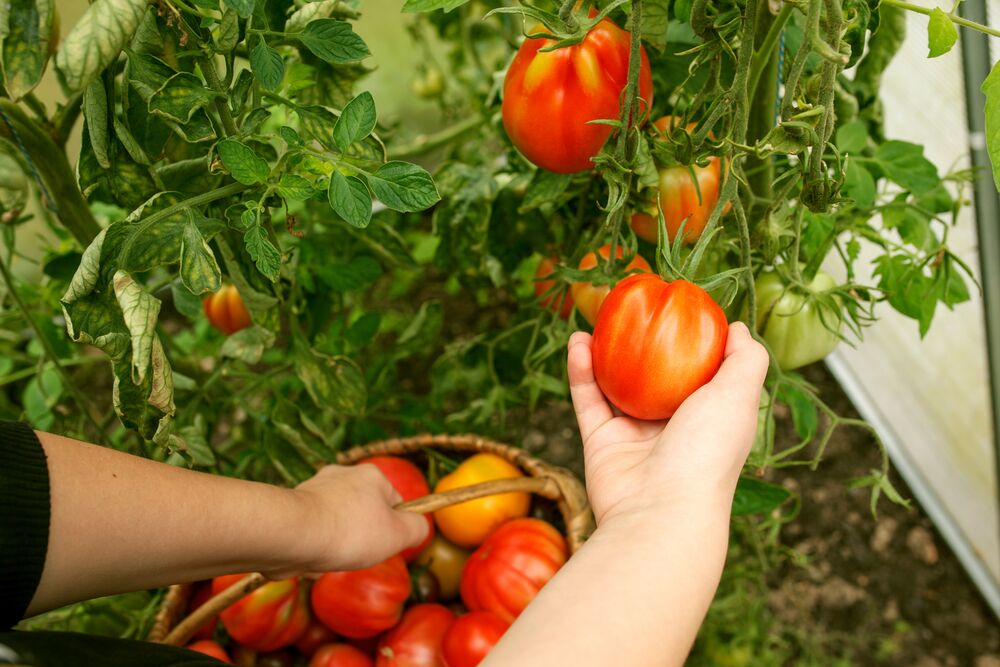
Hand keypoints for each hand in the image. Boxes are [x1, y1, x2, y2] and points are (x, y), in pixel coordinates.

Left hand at [282, 464, 428, 576]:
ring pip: (338, 525)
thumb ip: (417, 529)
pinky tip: (312, 557)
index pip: (395, 503)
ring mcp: (314, 489)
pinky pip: (315, 532)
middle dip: (363, 537)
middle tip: (358, 553)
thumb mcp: (399, 534)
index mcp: (371, 475)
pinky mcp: (293, 508)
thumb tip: (418, 528)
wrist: (292, 535)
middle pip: (364, 513)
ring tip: (332, 556)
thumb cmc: (350, 533)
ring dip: (338, 545)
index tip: (384, 544)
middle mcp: (342, 475)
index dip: (394, 528)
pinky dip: (316, 547)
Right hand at [568, 322, 767, 524]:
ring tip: (597, 317)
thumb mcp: (740, 395)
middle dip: (643, 340)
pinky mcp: (601, 441)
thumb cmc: (707, 452)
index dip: (692, 338)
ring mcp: (635, 433)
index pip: (702, 370)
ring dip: (605, 350)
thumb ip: (745, 358)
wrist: (660, 511)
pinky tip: (577, 341)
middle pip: (655, 373)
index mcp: (710, 415)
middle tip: (631, 306)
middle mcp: (674, 424)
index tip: (678, 305)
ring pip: (616, 382)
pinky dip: (581, 370)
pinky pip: (588, 398)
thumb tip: (737, 326)